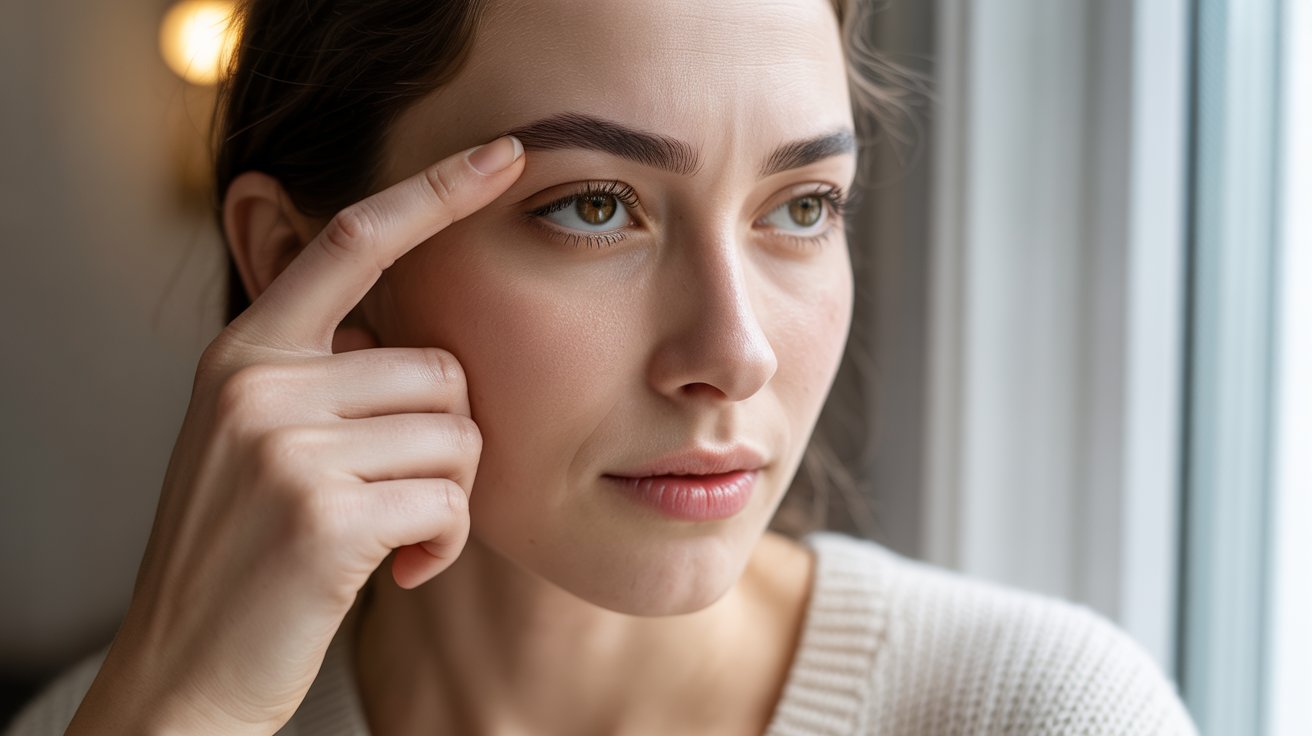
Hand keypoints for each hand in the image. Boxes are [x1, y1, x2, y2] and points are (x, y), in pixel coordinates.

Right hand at [66, 136, 524, 734]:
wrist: (187, 668)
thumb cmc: (247, 553)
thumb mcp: (258, 441)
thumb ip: (323, 377)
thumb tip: (415, 344)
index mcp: (245, 352)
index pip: (352, 240)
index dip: (435, 191)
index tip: (504, 154)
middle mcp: (259, 382)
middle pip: (443, 368)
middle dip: (449, 443)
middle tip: (407, 498)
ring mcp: (285, 446)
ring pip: (458, 437)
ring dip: (449, 499)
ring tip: (397, 537)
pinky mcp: (323, 515)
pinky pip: (450, 501)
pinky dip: (446, 544)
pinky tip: (403, 571)